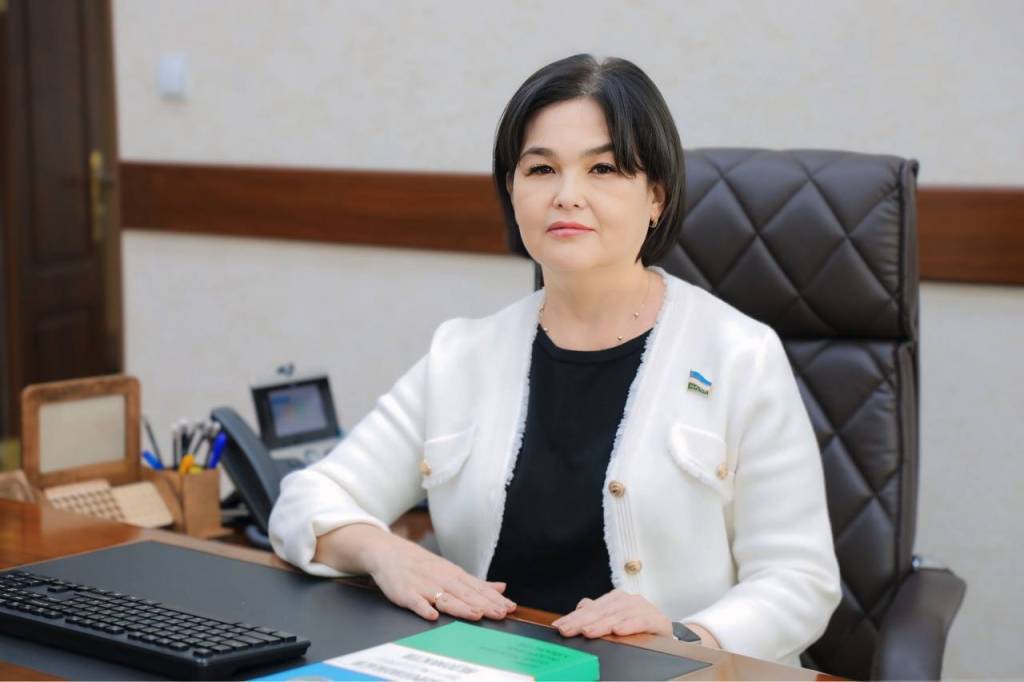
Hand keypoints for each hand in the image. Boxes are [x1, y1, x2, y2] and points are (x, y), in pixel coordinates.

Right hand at [364, 532, 515, 622]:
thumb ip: (476, 582)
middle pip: (466, 594)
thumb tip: (501, 587)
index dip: (494, 599)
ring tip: (476, 615)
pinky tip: (432, 616)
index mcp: (454, 575)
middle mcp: (442, 579)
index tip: (510, 607)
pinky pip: (415, 601)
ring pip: (445, 598)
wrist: (388, 552)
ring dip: (460, 607)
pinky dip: (423, 608)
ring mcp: (423, 586)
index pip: (478, 588)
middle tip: (501, 613)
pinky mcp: (405, 593)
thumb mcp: (451, 570)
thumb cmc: (422, 565)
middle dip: (484, 604)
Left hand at [551, 589, 672, 638]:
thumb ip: (597, 613)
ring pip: (618, 616)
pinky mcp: (657, 620)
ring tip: (588, 631)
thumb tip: (580, 607)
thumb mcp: (615, 618)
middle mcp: (627, 601)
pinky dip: (629, 626)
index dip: (573, 617)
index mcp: (615, 599)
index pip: (590, 608)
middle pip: (601, 612)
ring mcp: (642, 608)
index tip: (559, 626)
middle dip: (582, 621)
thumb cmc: (638, 624)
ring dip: (602, 624)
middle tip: (567, 630)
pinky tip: (618, 630)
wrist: (666, 630)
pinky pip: (641, 622)